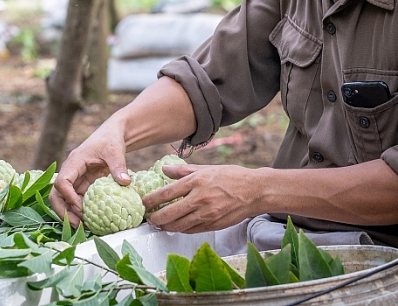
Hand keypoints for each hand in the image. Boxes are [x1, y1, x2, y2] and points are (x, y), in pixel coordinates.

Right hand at [49, 126, 130, 227]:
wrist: (112, 136)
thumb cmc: (111, 140)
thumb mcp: (115, 151)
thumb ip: (119, 166)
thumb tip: (125, 182)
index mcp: (74, 161)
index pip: (62, 181)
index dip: (68, 196)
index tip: (82, 207)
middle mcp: (71, 171)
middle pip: (56, 194)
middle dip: (64, 211)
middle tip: (78, 224)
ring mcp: (75, 179)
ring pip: (63, 200)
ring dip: (70, 214)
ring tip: (84, 227)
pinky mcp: (82, 185)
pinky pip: (76, 200)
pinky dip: (80, 211)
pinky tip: (91, 221)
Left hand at [144, 164, 262, 232]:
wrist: (254, 191)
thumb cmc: (231, 176)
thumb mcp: (206, 168)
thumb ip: (183, 170)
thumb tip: (163, 169)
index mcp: (196, 182)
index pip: (166, 193)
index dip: (151, 201)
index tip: (143, 203)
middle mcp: (199, 199)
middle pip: (169, 214)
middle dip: (155, 218)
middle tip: (148, 218)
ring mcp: (207, 214)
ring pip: (179, 226)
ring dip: (166, 226)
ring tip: (159, 224)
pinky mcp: (213, 225)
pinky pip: (191, 230)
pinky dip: (181, 229)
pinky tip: (176, 226)